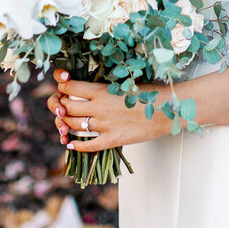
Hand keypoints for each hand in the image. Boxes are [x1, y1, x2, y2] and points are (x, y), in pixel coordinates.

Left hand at [46, 68, 169, 151]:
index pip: (70, 87)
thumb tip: (90, 84)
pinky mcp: (113, 140)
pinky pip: (89, 145)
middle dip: (61, 105)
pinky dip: (77, 145)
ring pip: (74, 125)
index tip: (62, 86)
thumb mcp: (125, 82)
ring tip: (65, 122)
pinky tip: (71, 143)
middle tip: (62, 105)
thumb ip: (106, 84)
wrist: (167, 110)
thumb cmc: (150, 92)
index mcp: (102, 90)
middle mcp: (99, 108)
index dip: (62, 86)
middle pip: (68, 107)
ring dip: (66, 123)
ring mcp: (105, 125)